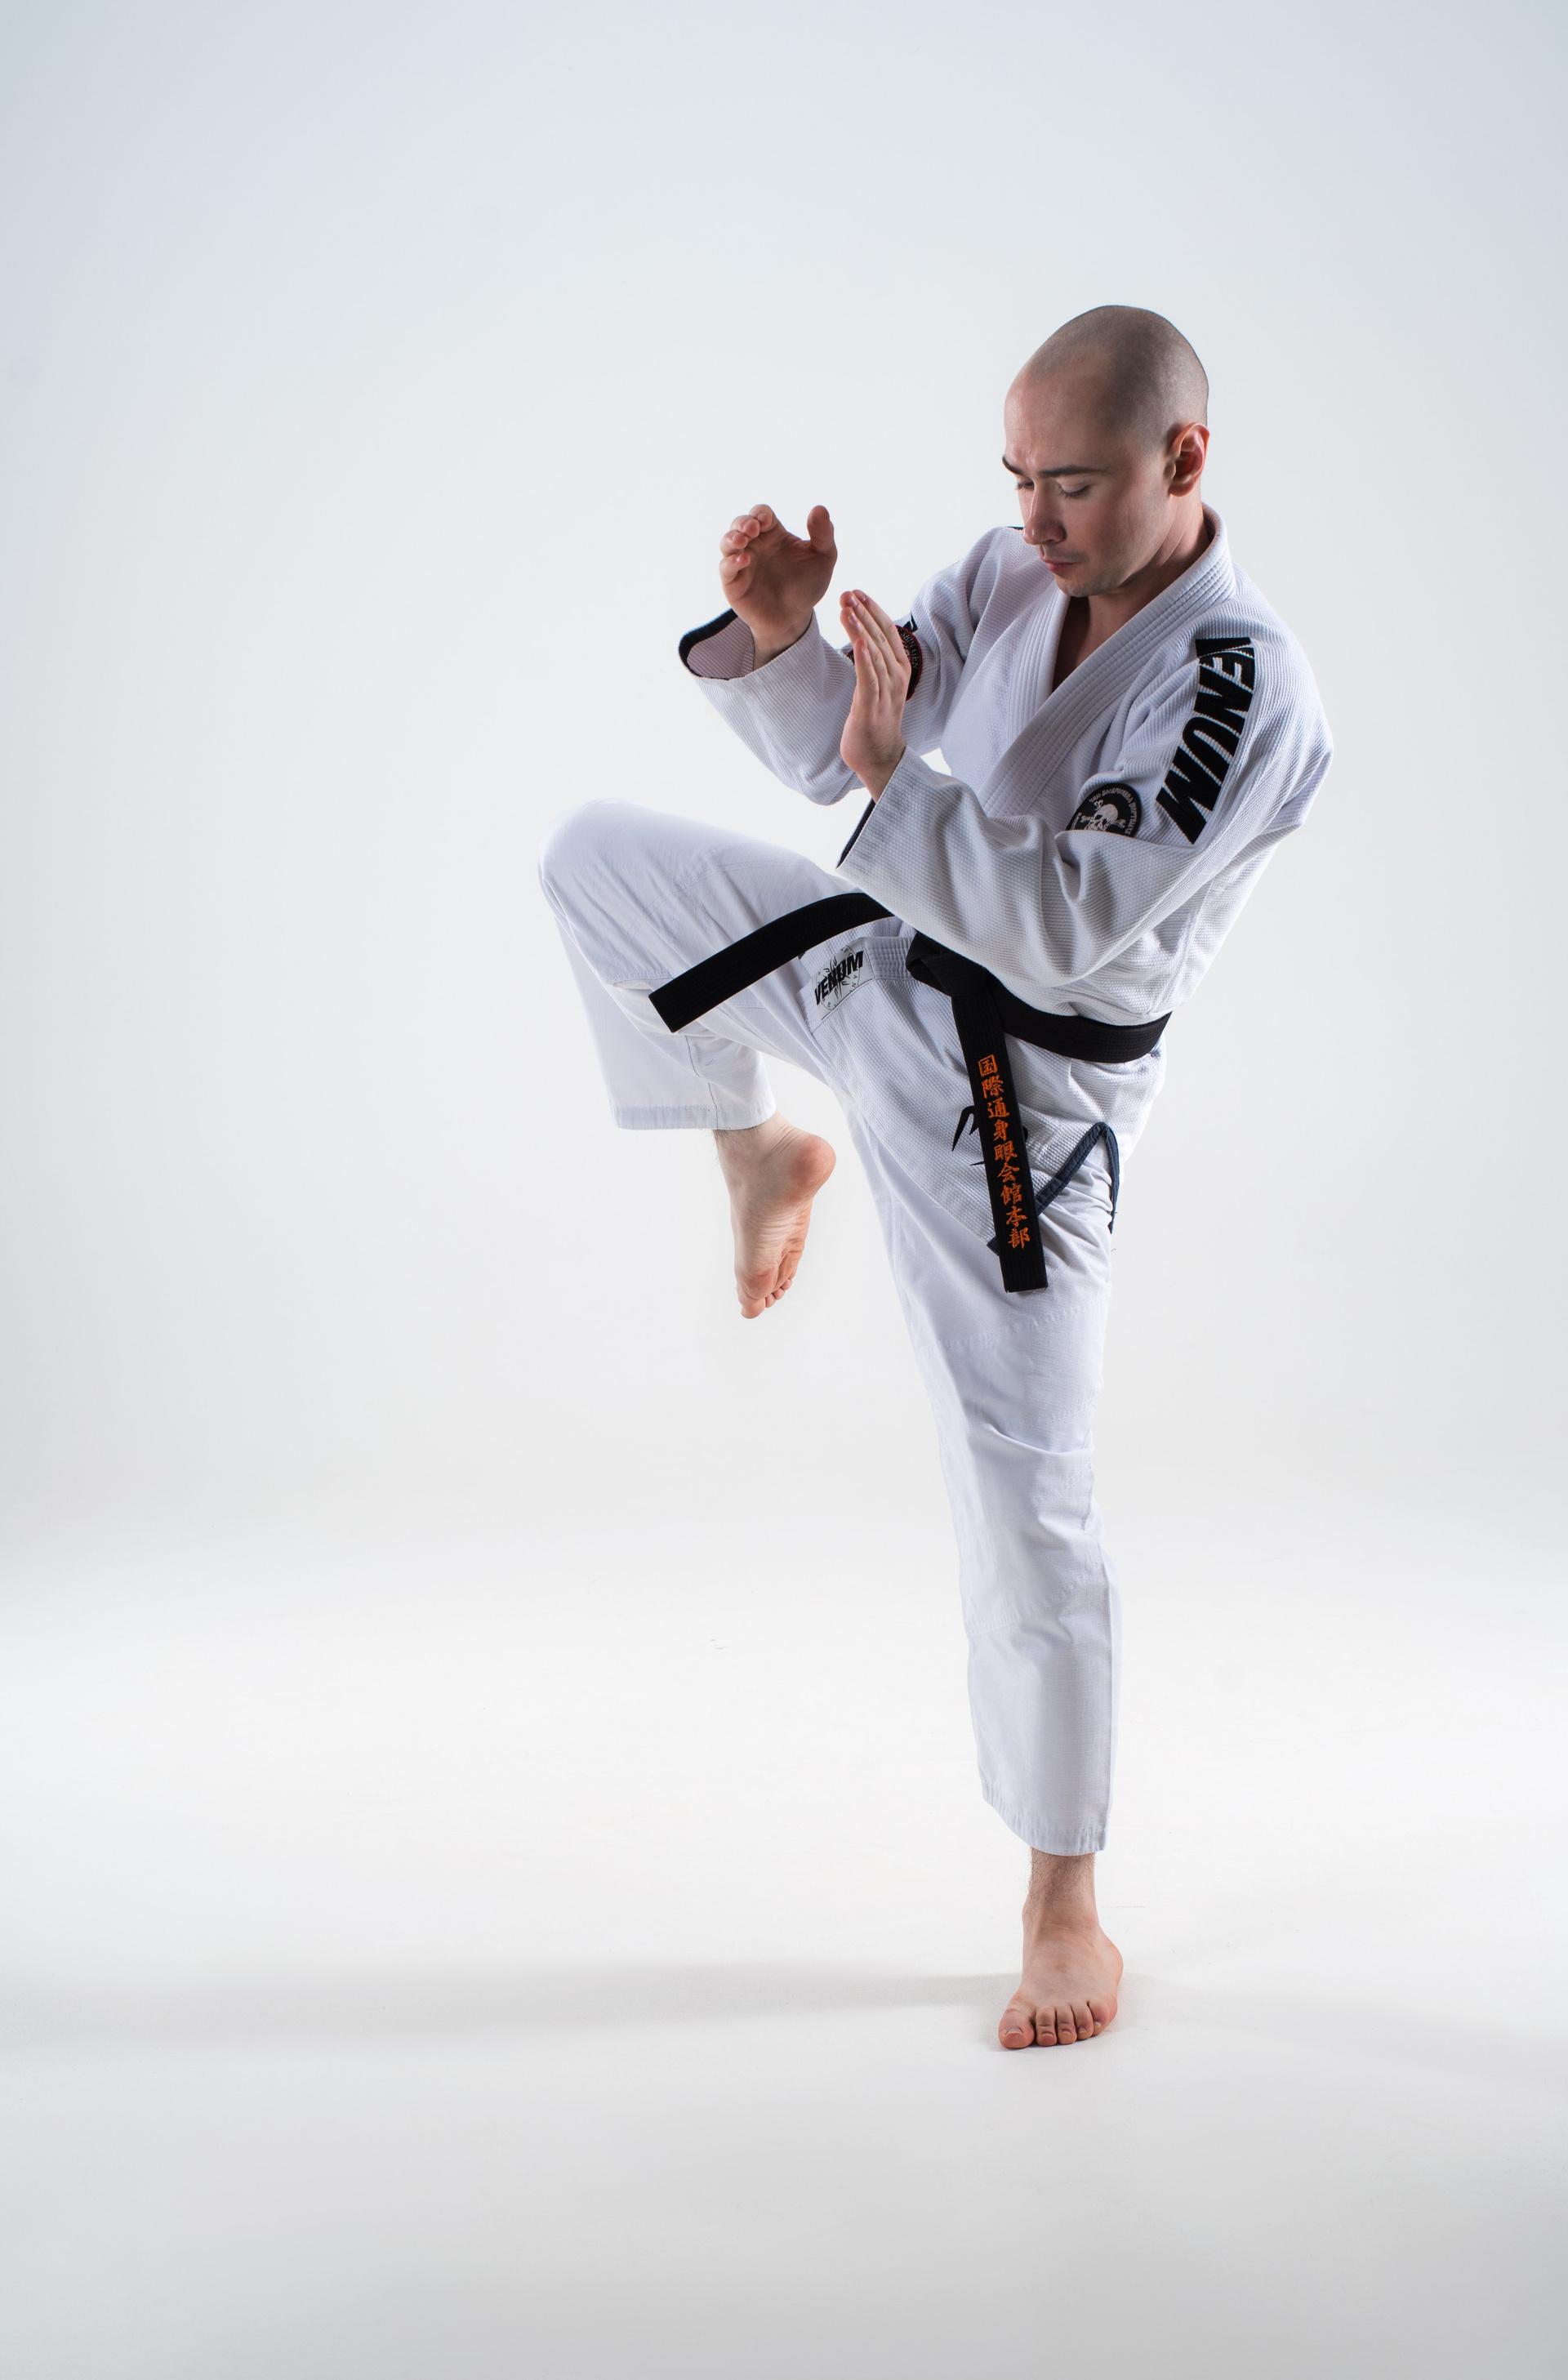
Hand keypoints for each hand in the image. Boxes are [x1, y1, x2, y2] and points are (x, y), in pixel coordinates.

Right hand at [720, 502, 835, 665]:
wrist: (795, 618)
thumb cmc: (808, 586)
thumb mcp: (823, 558)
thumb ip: (823, 534)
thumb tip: (819, 508)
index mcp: (773, 534)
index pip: (761, 514)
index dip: (761, 513)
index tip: (767, 520)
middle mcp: (755, 545)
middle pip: (740, 523)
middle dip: (743, 522)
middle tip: (752, 528)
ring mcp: (741, 563)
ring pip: (727, 542)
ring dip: (731, 537)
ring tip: (742, 540)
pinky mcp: (733, 583)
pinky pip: (725, 568)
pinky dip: (731, 562)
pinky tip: (744, 560)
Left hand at [839, 590, 908, 797]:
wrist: (880, 757)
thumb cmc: (875, 720)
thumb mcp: (879, 685)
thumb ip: (875, 663)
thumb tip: (864, 638)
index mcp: (899, 668)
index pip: (888, 631)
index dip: (873, 610)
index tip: (858, 592)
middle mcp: (896, 677)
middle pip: (879, 637)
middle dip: (863, 612)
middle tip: (847, 593)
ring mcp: (885, 692)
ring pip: (873, 652)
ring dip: (860, 628)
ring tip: (846, 607)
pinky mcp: (871, 706)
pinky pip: (868, 678)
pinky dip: (864, 658)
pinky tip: (858, 640)